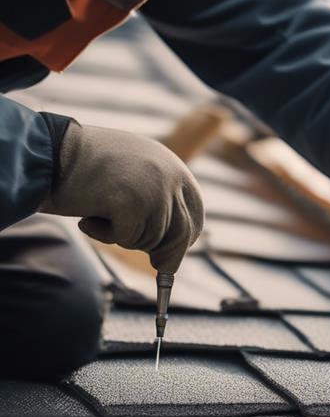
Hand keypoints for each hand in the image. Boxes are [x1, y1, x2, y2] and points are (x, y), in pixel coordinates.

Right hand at [39, 122, 203, 272]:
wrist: (48, 151)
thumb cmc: (85, 170)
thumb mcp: (133, 180)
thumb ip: (156, 208)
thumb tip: (169, 260)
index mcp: (175, 169)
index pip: (195, 216)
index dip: (182, 241)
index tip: (167, 259)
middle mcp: (171, 177)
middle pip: (181, 234)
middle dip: (164, 254)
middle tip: (156, 266)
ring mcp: (154, 189)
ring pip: (151, 240)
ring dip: (124, 236)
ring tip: (101, 212)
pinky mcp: (133, 202)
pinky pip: (126, 239)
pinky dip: (103, 235)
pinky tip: (88, 215)